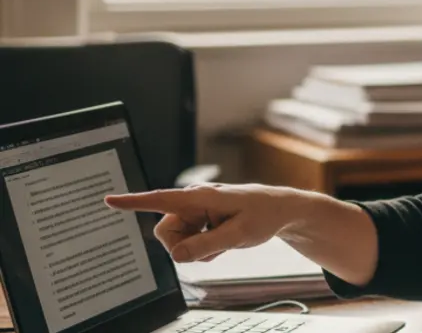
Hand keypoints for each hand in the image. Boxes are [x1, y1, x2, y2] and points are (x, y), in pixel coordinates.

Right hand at [105, 183, 301, 262]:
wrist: (280, 210)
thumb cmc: (263, 216)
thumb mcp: (239, 235)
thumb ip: (206, 246)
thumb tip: (176, 255)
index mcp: (199, 197)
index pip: (160, 200)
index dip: (133, 202)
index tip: (108, 199)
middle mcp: (192, 201)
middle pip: (165, 233)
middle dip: (183, 246)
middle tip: (215, 245)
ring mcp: (195, 210)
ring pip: (176, 240)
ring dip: (196, 247)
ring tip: (223, 238)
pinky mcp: (198, 219)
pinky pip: (187, 242)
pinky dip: (203, 246)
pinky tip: (222, 239)